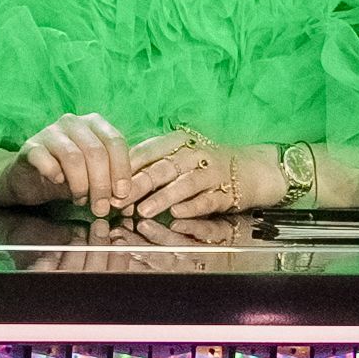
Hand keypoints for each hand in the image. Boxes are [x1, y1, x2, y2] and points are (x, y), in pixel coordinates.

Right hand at [11, 112, 131, 211]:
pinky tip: (57, 183)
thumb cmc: (69, 177)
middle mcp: (73, 122)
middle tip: (101, 208)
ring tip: (80, 200)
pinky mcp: (31, 147)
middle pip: (96, 151)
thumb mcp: (94, 177)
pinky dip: (54, 173)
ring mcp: (50, 132)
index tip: (121, 195)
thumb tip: (126, 199)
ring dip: (80, 184)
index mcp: (94, 124)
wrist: (30, 180)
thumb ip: (111, 182)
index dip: (122, 170)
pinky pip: (45, 158)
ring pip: (73, 157)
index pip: (115, 142)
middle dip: (102, 184)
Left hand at [119, 130, 253, 223]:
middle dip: (138, 184)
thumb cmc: (205, 165)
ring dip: (162, 197)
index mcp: (178, 142)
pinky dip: (192, 207)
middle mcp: (194, 154)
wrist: (252, 168)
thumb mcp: (178, 157)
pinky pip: (208, 199)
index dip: (126, 166)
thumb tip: (114, 180)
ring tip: (143, 210)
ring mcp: (212, 172)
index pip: (147, 150)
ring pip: (184, 184)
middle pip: (162, 168)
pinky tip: (177, 215)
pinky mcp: (227, 191)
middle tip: (117, 200)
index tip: (105, 180)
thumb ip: (151, 165)